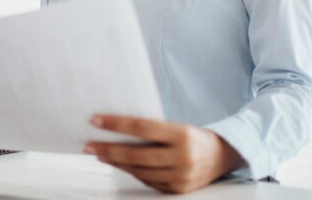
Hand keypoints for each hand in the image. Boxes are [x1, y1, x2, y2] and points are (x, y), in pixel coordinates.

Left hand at [84, 115, 243, 194]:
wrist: (223, 157)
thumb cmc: (192, 136)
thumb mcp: (177, 126)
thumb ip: (152, 128)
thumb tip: (117, 126)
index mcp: (182, 134)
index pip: (141, 127)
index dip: (116, 124)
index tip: (95, 120)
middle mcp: (182, 157)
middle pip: (136, 154)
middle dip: (108, 149)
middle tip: (88, 144)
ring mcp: (180, 177)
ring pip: (139, 170)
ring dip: (115, 162)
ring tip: (98, 154)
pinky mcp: (177, 190)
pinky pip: (147, 181)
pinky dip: (131, 172)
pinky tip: (118, 164)